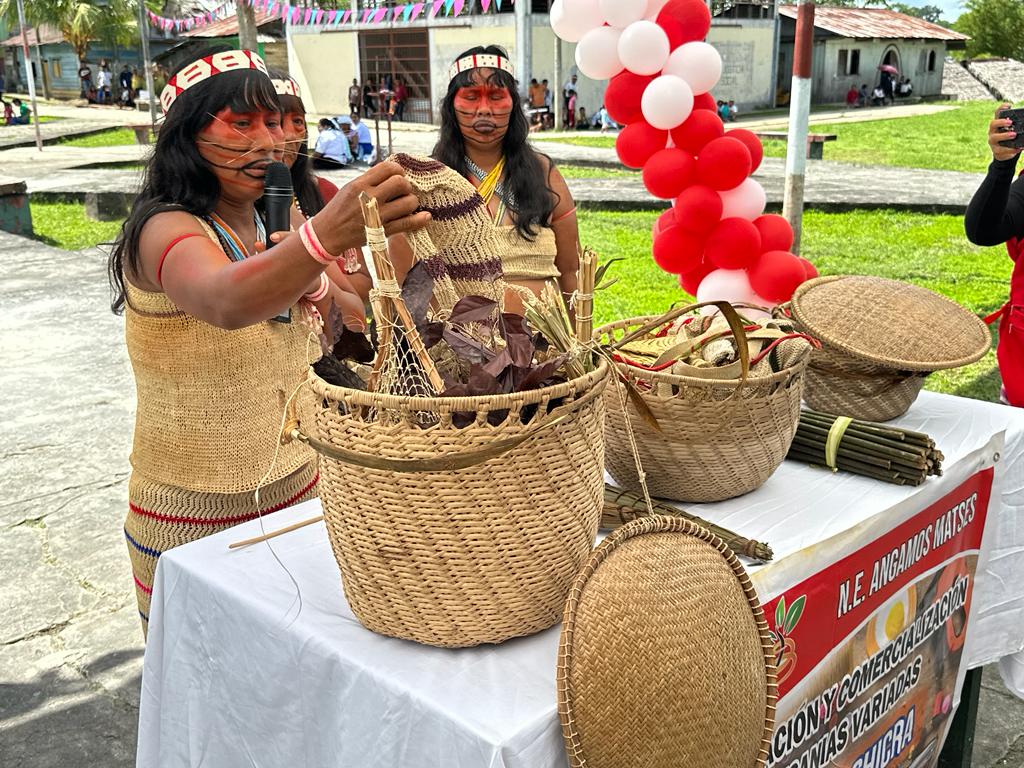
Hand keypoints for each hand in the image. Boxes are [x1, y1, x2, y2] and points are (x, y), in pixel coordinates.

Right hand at [314, 161, 430, 254]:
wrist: (329, 233)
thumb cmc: (340, 209)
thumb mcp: (350, 188)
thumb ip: (371, 179)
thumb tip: (394, 171)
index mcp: (360, 184)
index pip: (388, 168)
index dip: (398, 170)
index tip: (397, 176)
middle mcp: (370, 198)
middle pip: (401, 183)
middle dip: (406, 186)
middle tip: (402, 192)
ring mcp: (378, 216)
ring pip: (408, 202)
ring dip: (411, 202)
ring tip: (405, 205)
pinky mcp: (383, 231)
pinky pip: (408, 223)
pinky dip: (420, 219)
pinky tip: (425, 216)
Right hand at [989, 103, 1021, 161]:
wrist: (1005, 152)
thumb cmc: (1010, 138)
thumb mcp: (1014, 130)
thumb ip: (1018, 125)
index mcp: (999, 124)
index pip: (997, 114)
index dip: (1001, 108)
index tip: (1008, 105)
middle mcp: (993, 131)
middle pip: (993, 124)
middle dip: (1001, 122)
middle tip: (1010, 122)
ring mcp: (993, 141)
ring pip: (994, 138)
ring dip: (1004, 136)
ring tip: (1014, 134)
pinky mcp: (996, 151)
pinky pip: (1001, 150)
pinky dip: (1011, 149)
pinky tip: (1018, 148)